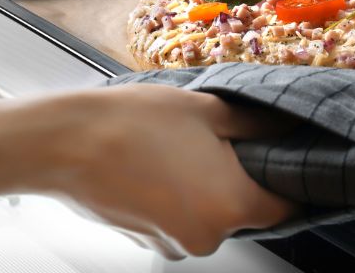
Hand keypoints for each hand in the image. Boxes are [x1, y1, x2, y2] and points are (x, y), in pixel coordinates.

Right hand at [22, 85, 295, 257]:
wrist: (67, 142)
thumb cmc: (135, 122)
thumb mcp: (209, 109)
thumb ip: (257, 123)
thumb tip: (286, 125)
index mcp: (232, 205)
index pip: (285, 207)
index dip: (288, 181)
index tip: (281, 159)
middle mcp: (207, 237)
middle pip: (245, 211)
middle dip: (240, 178)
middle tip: (221, 141)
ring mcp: (175, 245)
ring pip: (211, 216)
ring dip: (206, 188)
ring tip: (182, 149)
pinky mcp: (149, 244)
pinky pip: (182, 223)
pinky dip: (179, 199)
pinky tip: (161, 166)